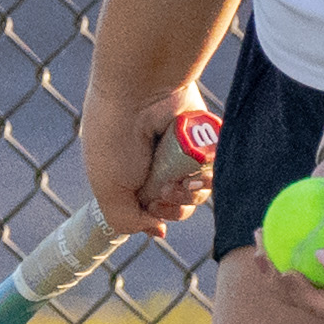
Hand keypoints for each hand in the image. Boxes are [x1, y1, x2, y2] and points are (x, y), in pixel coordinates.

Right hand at [80, 82, 214, 240]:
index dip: (155, 216)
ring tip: (181, 177)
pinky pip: (215, 170)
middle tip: (166, 188)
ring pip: (198, 190)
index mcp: (130, 175)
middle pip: (178, 204)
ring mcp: (181, 152)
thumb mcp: (109, 190)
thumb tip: (159, 230)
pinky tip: (199, 170)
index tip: (151, 206)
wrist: (140, 92)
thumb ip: (126, 220)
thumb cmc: (116, 139)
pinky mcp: (204, 139)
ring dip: (190, 192)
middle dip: (174, 205)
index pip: (150, 210)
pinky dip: (209, 176)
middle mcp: (156, 164)